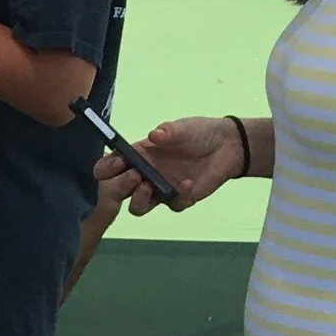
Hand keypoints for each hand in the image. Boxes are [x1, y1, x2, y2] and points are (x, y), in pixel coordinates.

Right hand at [96, 114, 244, 217]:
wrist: (229, 145)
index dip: (106, 168)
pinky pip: (172, 205)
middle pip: (117, 192)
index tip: (118, 163)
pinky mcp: (179, 199)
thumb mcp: (183, 127)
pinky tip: (187, 183)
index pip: (108, 168)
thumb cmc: (199, 133)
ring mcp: (160, 190)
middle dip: (120, 187)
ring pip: (137, 207)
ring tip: (149, 187)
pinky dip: (178, 196)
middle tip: (135, 176)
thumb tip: (154, 134)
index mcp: (138, 156)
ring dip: (138, 200)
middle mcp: (144, 175)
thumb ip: (169, 131)